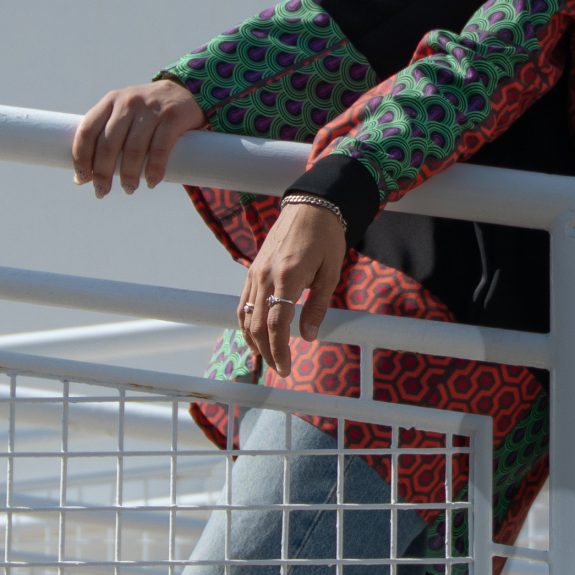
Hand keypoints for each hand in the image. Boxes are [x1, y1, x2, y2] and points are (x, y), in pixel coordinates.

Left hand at [72, 80, 205, 196]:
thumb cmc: (147, 113)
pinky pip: (159, 149)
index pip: (87, 131)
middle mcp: (128, 102)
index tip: (83, 179)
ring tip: (129, 188)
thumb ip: (105, 138)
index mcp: (110, 101)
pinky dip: (154, 170)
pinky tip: (151, 181)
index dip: (81, 158)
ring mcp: (151, 108)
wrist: (186, 92)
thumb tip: (81, 178)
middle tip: (103, 191)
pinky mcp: (172, 117)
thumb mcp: (123, 114)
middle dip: (103, 174)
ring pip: (133, 149)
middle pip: (109, 145)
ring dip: (129, 176)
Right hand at [238, 202, 347, 377]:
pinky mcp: (251, 270)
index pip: (277, 323)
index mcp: (288, 276)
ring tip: (268, 358)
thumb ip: (318, 305)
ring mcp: (255, 273)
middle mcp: (265, 276)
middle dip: (268, 352)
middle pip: (258, 325)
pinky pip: (242, 303)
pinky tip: (255, 336)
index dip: (280, 350)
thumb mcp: (331, 272)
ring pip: (246, 316)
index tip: (287, 368)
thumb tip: (309, 336)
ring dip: (254, 341)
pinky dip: (245, 323)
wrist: (310, 206)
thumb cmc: (326, 237)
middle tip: (281, 369)